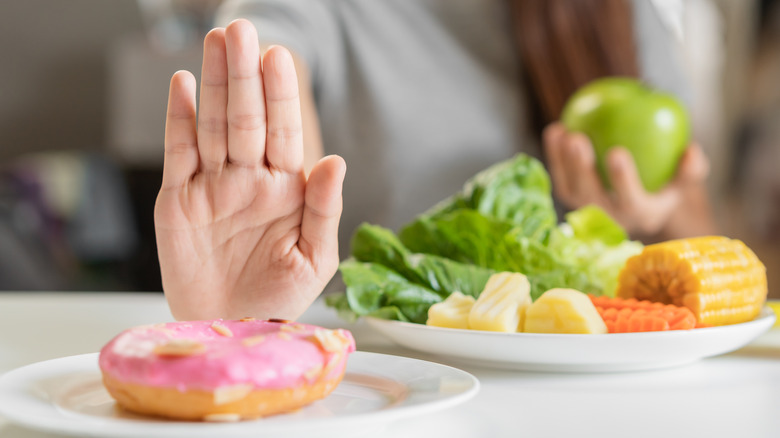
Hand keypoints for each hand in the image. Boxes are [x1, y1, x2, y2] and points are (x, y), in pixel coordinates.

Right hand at [154, 19, 344, 320]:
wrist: (230, 329)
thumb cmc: (278, 298)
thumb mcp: (314, 259)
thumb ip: (324, 209)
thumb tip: (336, 160)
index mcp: (285, 190)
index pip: (284, 132)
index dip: (280, 96)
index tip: (279, 58)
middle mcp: (249, 179)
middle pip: (246, 118)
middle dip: (244, 76)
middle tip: (241, 31)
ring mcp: (213, 186)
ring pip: (212, 125)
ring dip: (214, 84)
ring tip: (216, 42)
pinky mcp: (178, 199)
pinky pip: (179, 152)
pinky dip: (179, 120)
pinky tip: (184, 85)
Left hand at [543, 122, 709, 236]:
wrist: (641, 196)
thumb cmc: (666, 181)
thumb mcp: (684, 178)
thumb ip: (692, 168)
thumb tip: (691, 150)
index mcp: (642, 216)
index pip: (631, 201)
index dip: (622, 180)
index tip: (616, 150)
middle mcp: (611, 219)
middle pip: (591, 197)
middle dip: (581, 169)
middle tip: (578, 139)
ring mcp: (588, 211)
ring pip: (570, 189)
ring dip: (562, 162)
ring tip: (563, 131)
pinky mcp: (572, 199)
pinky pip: (560, 177)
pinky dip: (554, 155)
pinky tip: (556, 129)